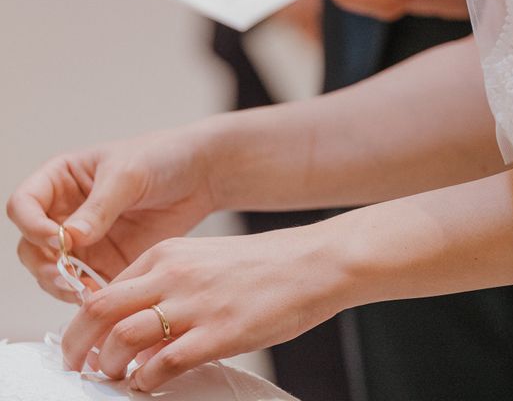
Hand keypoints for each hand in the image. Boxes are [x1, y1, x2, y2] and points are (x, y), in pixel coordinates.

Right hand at [7, 125, 216, 302]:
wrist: (200, 176)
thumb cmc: (162, 157)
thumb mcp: (128, 174)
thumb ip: (99, 207)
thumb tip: (71, 237)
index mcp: (62, 180)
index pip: (24, 205)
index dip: (31, 224)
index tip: (55, 238)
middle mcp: (67, 212)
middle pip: (31, 245)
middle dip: (44, 263)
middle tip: (66, 274)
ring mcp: (87, 240)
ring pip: (53, 270)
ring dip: (62, 284)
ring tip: (85, 291)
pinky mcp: (108, 261)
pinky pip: (87, 284)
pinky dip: (88, 294)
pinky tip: (103, 298)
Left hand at [60, 227, 349, 391]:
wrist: (313, 263)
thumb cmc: (267, 263)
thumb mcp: (208, 259)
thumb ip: (171, 286)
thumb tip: (144, 325)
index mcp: (169, 253)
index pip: (105, 287)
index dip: (87, 321)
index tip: (88, 339)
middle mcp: (174, 274)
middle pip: (98, 311)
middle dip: (76, 344)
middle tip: (77, 363)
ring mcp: (195, 304)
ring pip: (121, 338)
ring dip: (107, 365)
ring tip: (113, 376)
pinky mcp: (219, 333)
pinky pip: (162, 364)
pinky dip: (145, 379)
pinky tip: (150, 383)